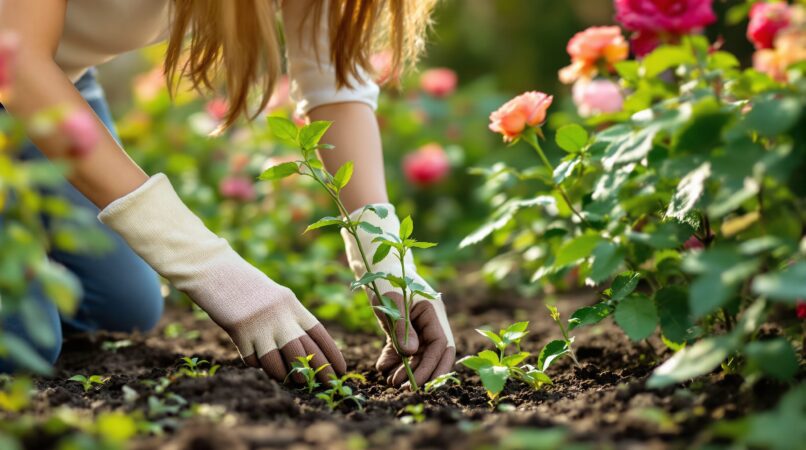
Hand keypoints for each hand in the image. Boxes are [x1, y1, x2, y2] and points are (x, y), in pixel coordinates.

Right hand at [98, 174, 345, 382]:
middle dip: (319, 372)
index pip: (320, 334)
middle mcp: (281, 316)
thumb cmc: (245, 285)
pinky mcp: (240, 333)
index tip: (342, 370)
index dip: (332, 354)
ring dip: (286, 375)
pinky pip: (254, 361)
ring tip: (291, 380)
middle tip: (327, 386)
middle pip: (305, 353)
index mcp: (292, 304)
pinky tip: (257, 362)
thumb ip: (289, 318)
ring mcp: (260, 326)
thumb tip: (303, 349)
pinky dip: (257, 366)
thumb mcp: (274, 297)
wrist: (214, 271)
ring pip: (281, 363)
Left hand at [341, 203, 455, 387]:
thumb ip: (401, 327)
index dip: (433, 366)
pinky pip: (403, 349)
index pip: (442, 344)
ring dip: (408, 370)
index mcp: (434, 311)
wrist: (372, 258)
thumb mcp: (391, 301)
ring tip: (391, 382)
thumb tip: (411, 354)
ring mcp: (416, 324)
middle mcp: (430, 319)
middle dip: (423, 373)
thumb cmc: (384, 275)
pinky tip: (383, 369)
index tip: (418, 383)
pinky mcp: (401, 326)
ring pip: (419, 354)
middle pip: (435, 353)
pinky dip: (395, 361)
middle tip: (403, 388)